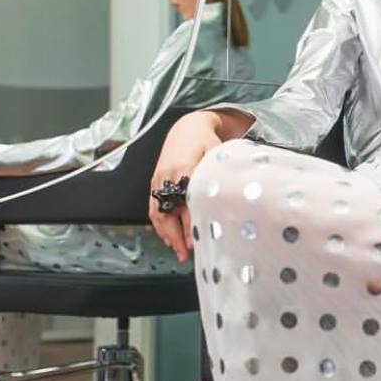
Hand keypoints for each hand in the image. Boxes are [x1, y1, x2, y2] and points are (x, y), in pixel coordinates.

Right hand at [149, 111, 224, 262]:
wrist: (188, 126)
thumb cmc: (207, 141)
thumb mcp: (218, 156)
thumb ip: (219, 177)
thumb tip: (227, 203)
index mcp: (187, 167)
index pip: (187, 204)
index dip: (191, 224)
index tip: (197, 240)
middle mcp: (170, 175)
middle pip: (169, 212)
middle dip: (176, 236)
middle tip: (186, 253)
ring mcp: (160, 178)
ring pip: (158, 212)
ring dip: (167, 234)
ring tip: (177, 250)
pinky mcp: (155, 180)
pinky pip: (153, 206)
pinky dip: (159, 224)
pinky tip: (167, 236)